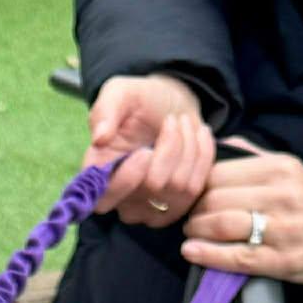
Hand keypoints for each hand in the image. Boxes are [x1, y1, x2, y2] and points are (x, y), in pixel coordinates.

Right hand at [83, 74, 215, 227]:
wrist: (172, 107)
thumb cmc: (141, 102)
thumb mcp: (120, 93)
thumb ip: (106, 110)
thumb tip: (99, 138)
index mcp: (99, 177)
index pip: (103, 200)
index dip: (125, 182)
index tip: (144, 152)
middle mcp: (122, 201)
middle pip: (152, 187)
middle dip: (170, 146)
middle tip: (173, 119)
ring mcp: (151, 209)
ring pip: (179, 186)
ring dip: (189, 145)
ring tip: (184, 123)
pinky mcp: (178, 208)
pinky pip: (197, 185)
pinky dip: (204, 153)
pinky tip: (198, 134)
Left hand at [183, 144, 302, 283]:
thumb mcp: (289, 168)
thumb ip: (253, 157)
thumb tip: (217, 145)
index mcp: (279, 168)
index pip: (221, 173)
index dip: (198, 186)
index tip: (192, 195)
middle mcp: (281, 195)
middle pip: (217, 199)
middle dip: (194, 210)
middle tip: (188, 217)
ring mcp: (282, 229)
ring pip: (223, 225)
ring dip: (197, 230)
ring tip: (190, 232)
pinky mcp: (282, 260)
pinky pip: (236, 256)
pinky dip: (208, 254)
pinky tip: (191, 251)